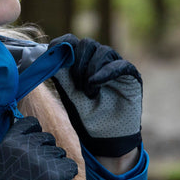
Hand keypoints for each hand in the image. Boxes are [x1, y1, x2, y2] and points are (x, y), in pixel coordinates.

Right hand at [0, 116, 77, 179]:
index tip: (34, 144)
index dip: (35, 133)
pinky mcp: (57, 174)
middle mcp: (28, 146)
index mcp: (11, 141)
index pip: (31, 124)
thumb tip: (22, 136)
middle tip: (40, 167)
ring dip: (56, 163)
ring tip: (46, 178)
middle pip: (48, 138)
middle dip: (46, 150)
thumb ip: (10, 147)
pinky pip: (70, 166)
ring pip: (60, 152)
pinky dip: (66, 173)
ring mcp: (44, 160)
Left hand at [49, 35, 141, 156]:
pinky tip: (95, 84)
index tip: (52, 51)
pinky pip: (119, 65)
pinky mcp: (130, 75)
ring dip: (91, 72)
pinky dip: (105, 72)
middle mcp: (99, 61)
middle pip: (86, 44)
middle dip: (78, 63)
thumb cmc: (87, 116)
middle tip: (77, 85)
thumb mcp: (69, 93)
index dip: (62, 44)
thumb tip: (48, 54)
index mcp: (82, 62)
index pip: (72, 41)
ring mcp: (116, 66)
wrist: (105, 138)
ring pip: (102, 52)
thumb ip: (61, 74)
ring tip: (89, 93)